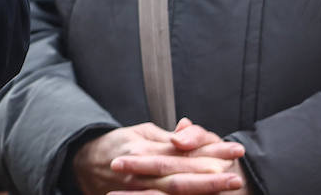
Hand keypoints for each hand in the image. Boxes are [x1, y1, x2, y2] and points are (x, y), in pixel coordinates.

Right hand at [73, 120, 245, 194]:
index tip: (233, 150)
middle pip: (181, 174)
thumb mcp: (138, 132)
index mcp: (143, 148)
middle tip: (237, 174)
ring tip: (226, 185)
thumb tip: (188, 131)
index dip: (209, 150)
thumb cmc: (116, 145)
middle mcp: (141, 169)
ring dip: (201, 188)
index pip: (182, 149)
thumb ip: (165, 135)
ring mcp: (139, 188)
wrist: (84, 165)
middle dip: (211, 175)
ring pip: (173, 190)